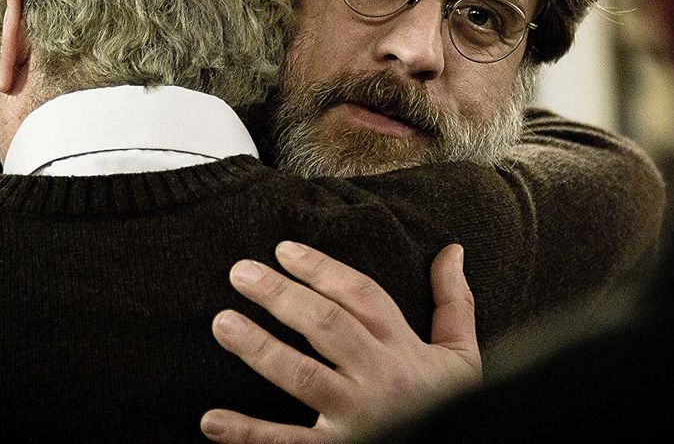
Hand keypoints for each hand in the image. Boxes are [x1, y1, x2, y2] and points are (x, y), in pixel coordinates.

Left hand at [200, 242, 480, 442]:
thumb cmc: (451, 408)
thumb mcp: (461, 356)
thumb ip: (454, 303)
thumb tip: (452, 250)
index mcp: (404, 349)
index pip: (362, 295)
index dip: (322, 269)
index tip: (283, 249)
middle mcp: (380, 378)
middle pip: (327, 325)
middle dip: (282, 296)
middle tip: (240, 272)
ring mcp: (357, 419)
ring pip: (304, 377)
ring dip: (260, 349)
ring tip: (223, 323)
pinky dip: (249, 435)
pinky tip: (211, 420)